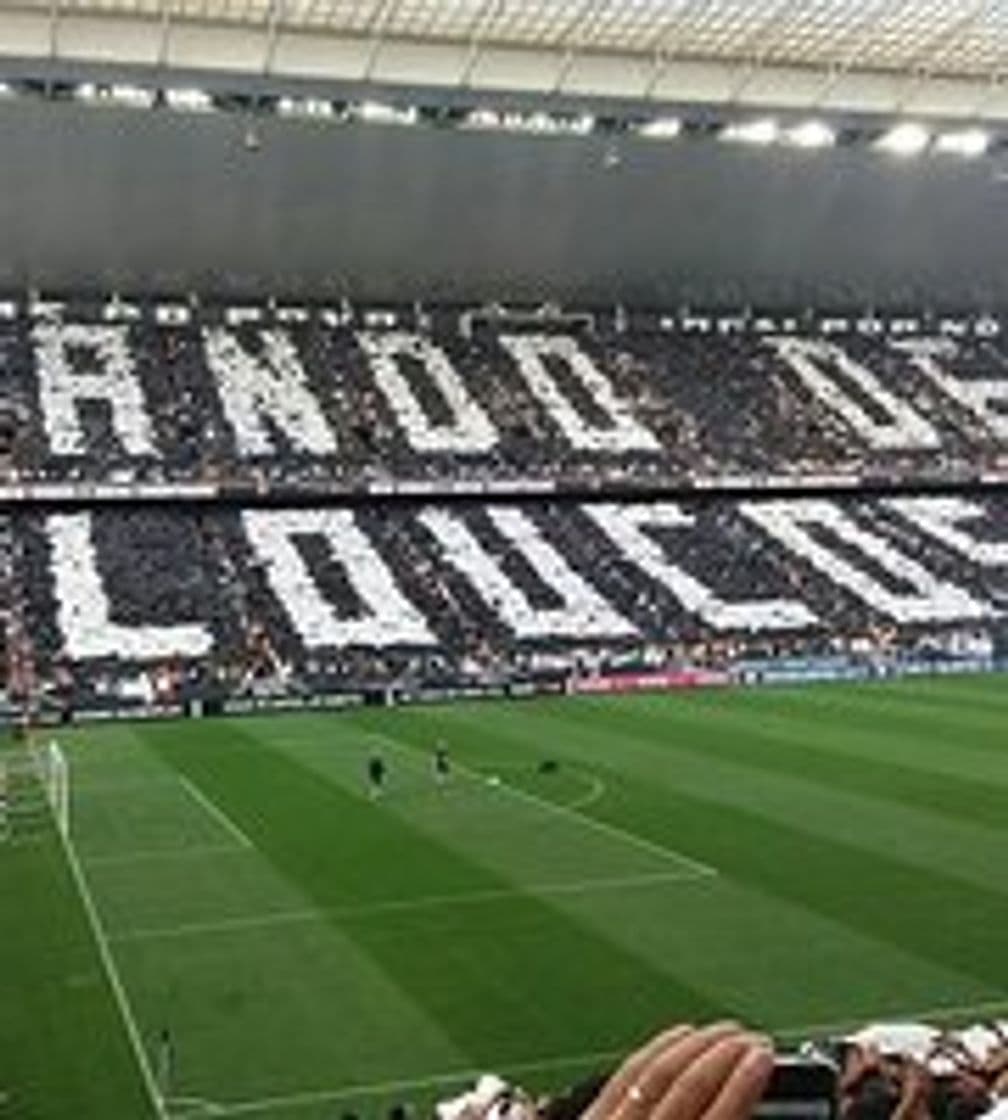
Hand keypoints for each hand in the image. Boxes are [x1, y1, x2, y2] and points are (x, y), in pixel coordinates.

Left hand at [583, 1023, 774, 1119]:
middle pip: (686, 1088)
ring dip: (695, 1046)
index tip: (765, 1055)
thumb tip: (743, 1099)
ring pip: (656, 1073)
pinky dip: (658, 1050)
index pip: (718, 1118)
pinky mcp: (588, 1117)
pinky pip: (627, 1073)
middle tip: (752, 1036)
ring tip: (724, 1030)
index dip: (744, 1084)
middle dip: (723, 1056)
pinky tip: (679, 1035)